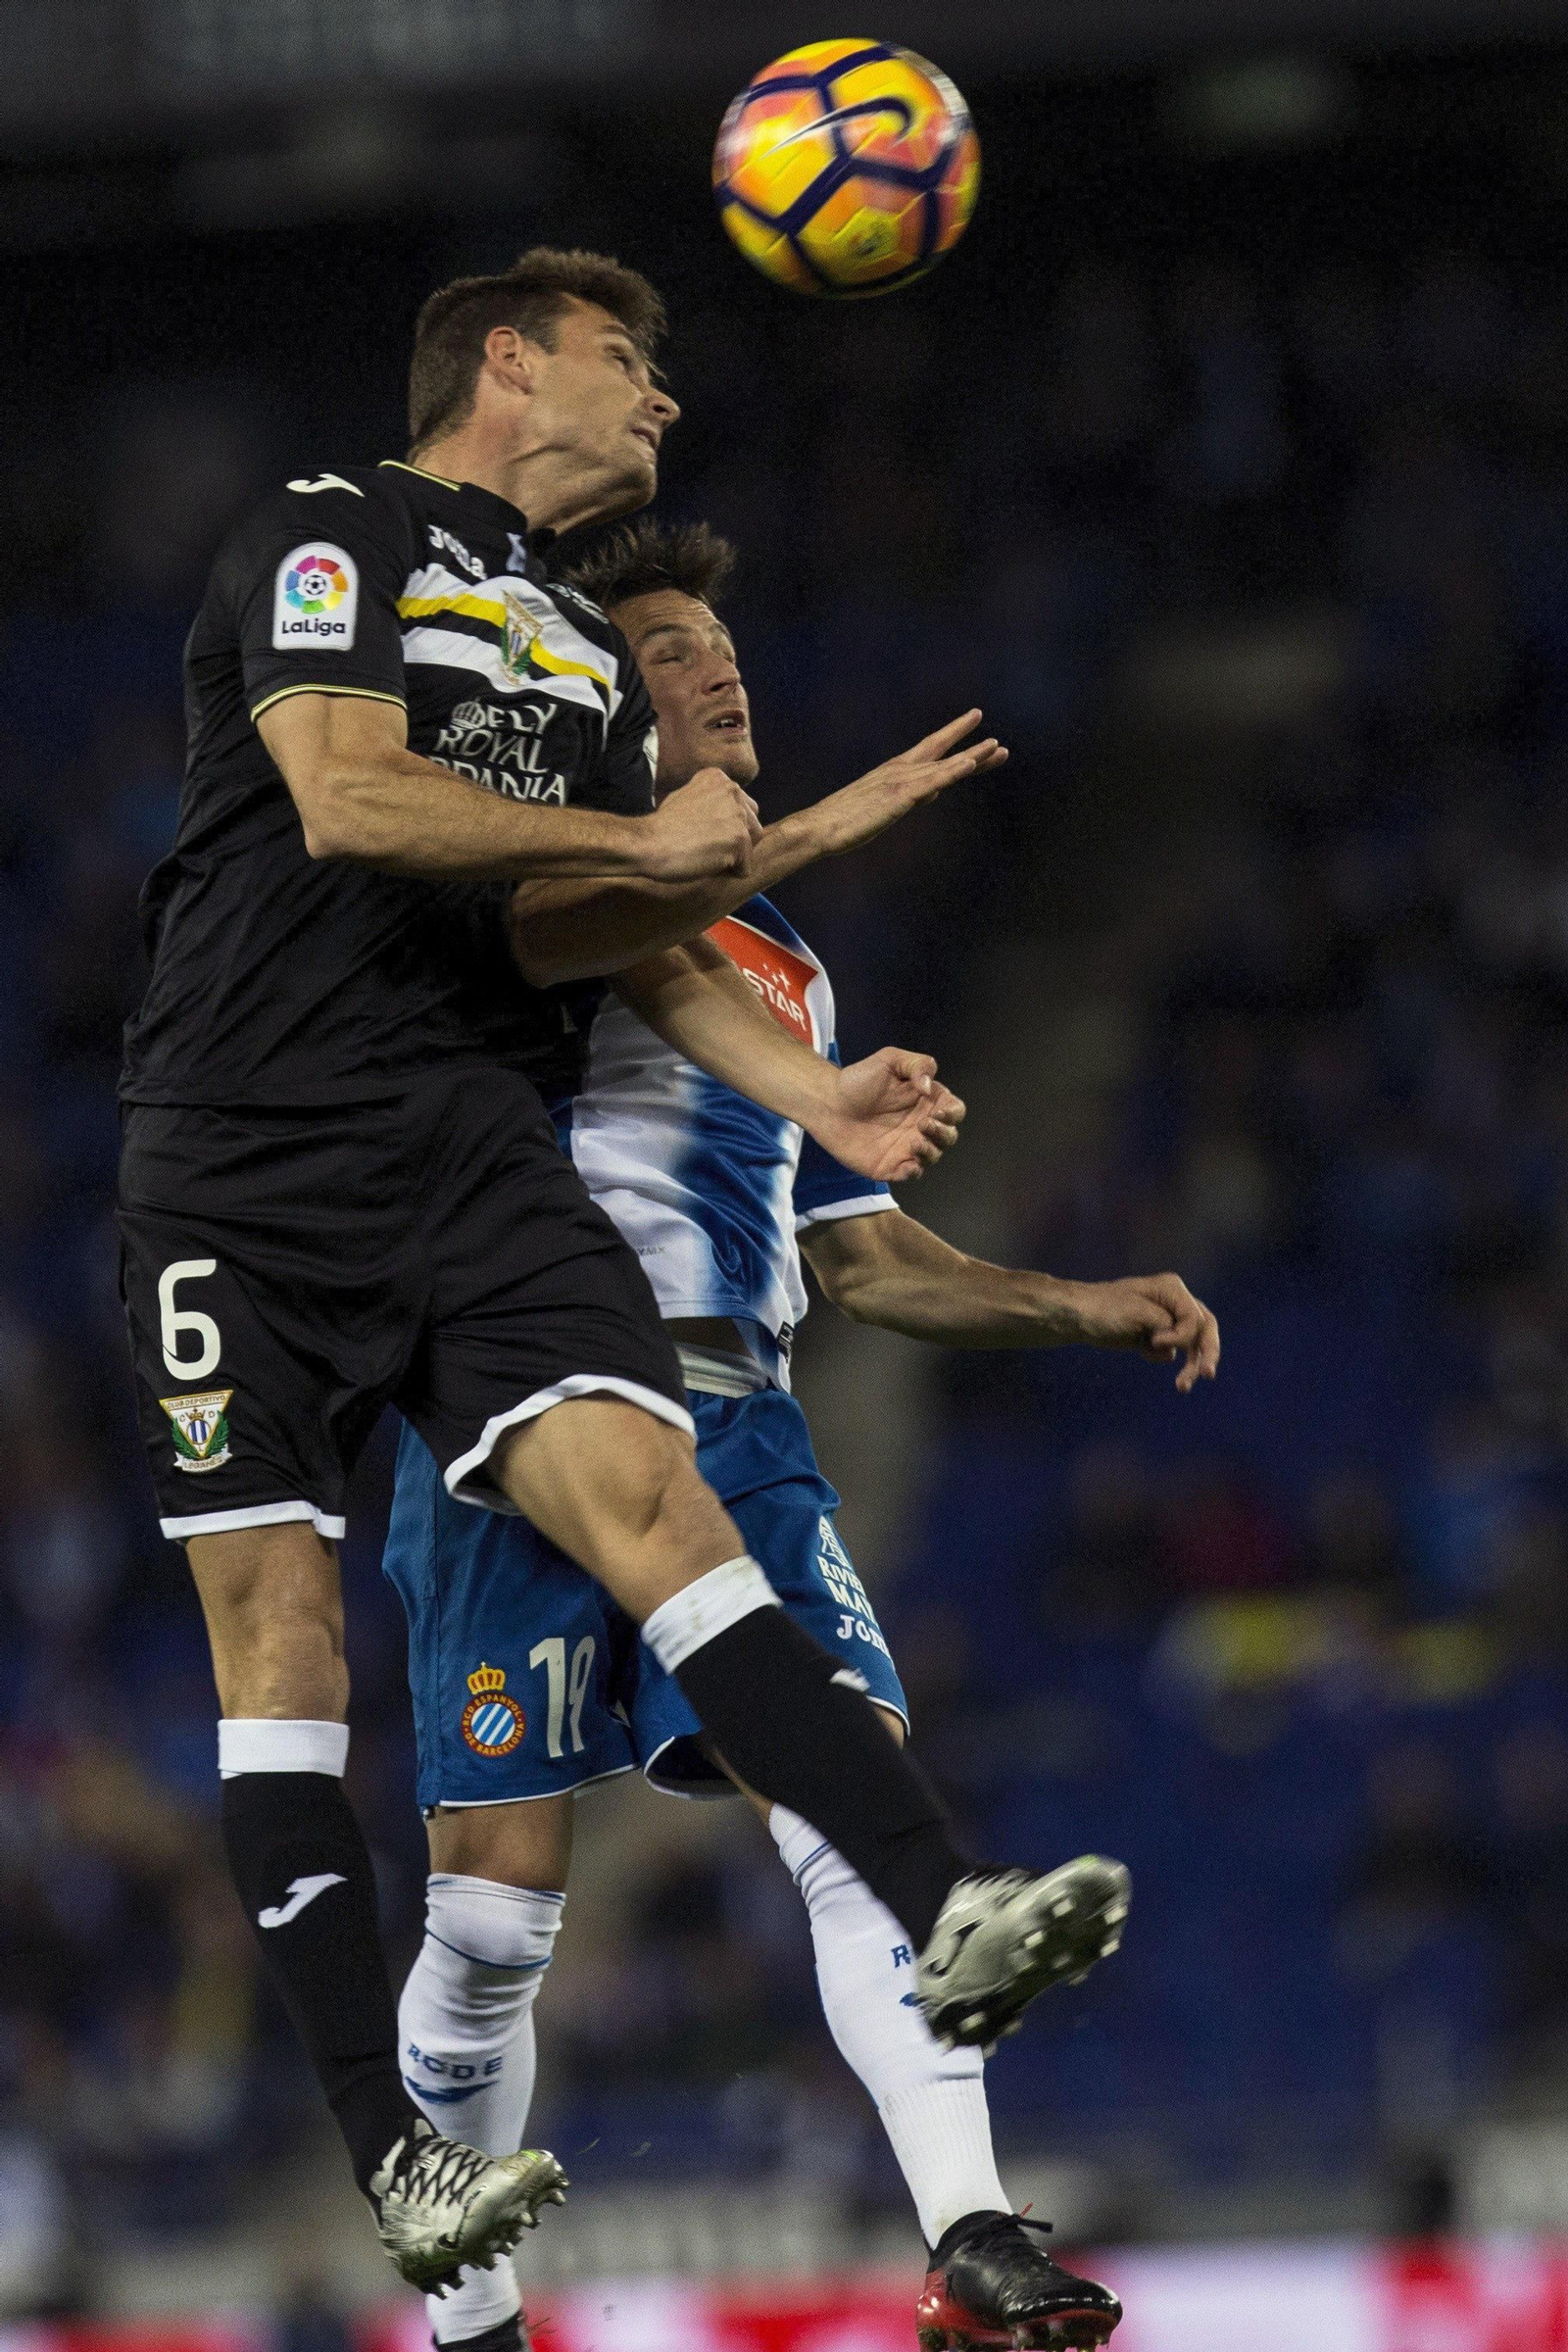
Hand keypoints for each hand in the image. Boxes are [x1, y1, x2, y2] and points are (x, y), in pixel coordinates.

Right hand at [643, 768, 761, 881]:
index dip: (725, 826)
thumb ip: (709, 800)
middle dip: (736, 840)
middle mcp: (733, 790)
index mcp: (719, 778)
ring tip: (706, 855)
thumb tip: (724, 815)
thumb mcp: (684, 796)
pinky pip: (746, 866)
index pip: (742, 807)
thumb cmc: (661, 827)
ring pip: (751, 844)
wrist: (648, 842)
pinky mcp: (739, 838)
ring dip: (733, 856)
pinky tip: (706, 864)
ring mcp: (737, 814)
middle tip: (706, 846)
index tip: (701, 830)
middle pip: (752, 824)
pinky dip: (729, 873)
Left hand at [809, 1048, 966, 1183]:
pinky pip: (912, 1173)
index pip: (954, 1110)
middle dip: (944, 1132)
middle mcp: (920, 1125)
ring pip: (934, 1155)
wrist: (827, 1103)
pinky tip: (908, 1162)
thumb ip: (917, 1065)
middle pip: (949, 1135)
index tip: (939, 1110)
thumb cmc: (857, 1080)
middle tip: (923, 1124)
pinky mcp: (890, 1164)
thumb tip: (929, 1087)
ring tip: (914, 1142)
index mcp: (925, 1101)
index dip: (953, 1112)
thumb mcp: (889, 1059)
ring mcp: (906, 1146)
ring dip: (931, 1151)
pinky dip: (915, 1171)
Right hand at [812, 711, 1007, 859]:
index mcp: (894, 771)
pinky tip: (972, 762)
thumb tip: (934, 791)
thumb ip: (911, 796)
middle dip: (971, 744)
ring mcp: (900, 781)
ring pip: (944, 765)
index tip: (975, 724)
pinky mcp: (899, 795)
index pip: (932, 751)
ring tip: (998, 748)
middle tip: (998, 742)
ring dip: (973, 756)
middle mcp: (900, 770)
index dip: (955, 737)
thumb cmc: (845, 821)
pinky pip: (932, 781)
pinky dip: (952, 771)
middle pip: (943, 753)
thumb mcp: (884, 806)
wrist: (819, 827)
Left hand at [1066, 1273, 1220, 1392]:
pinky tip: (1144, 1352)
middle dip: (1207, 1352)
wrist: (1078, 1317)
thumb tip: (1174, 1348)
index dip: (1182, 1335)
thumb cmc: (1104, 1309)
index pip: (1195, 1317)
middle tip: (1208, 1374)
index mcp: (1171, 1289)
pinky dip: (1163, 1358)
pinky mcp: (1156, 1335)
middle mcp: (1174, 1302)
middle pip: (1204, 1329)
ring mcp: (1166, 1320)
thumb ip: (1164, 1325)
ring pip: (1191, 1344)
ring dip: (1190, 1365)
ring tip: (1183, 1387)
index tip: (1156, 1341)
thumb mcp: (1137, 1313)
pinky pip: (1172, 1352)